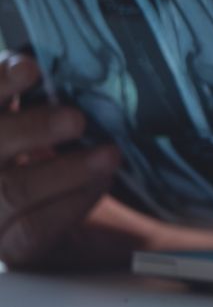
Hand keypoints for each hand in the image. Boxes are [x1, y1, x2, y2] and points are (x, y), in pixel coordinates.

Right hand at [0, 52, 122, 267]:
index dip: (0, 82)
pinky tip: (101, 184)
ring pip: (13, 190)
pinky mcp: (12, 246)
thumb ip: (32, 92)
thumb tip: (53, 60)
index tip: (31, 66)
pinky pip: (36, 227)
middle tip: (76, 118)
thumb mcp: (33, 118)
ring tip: (108, 155)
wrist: (68, 217)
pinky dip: (72, 202)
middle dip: (32, 128)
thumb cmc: (49, 152)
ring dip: (63, 171)